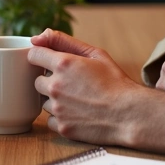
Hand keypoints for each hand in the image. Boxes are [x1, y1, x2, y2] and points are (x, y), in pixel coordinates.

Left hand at [27, 29, 144, 145]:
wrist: (130, 114)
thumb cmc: (115, 82)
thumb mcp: (94, 54)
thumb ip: (63, 41)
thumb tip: (37, 37)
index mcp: (63, 64)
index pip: (33, 55)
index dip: (42, 58)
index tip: (51, 63)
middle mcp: (56, 86)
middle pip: (37, 81)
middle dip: (50, 81)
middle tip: (72, 84)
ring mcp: (58, 108)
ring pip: (44, 102)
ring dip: (56, 100)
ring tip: (78, 100)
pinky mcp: (62, 127)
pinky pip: (51, 120)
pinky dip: (61, 118)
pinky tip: (79, 114)